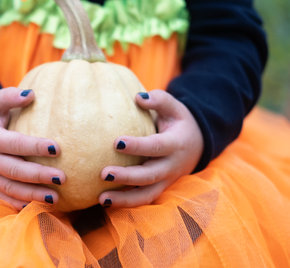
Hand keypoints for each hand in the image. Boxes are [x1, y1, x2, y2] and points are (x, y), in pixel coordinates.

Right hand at [0, 87, 65, 209]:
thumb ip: (9, 97)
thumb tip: (32, 95)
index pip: (16, 144)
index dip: (36, 146)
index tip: (58, 148)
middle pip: (15, 171)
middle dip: (39, 176)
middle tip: (62, 178)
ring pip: (10, 189)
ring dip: (32, 195)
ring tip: (55, 198)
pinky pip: (1, 197)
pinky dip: (18, 204)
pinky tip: (36, 207)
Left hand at [99, 90, 202, 207]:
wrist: (197, 144)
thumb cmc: (178, 122)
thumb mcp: (174, 107)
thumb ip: (159, 100)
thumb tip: (138, 97)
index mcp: (176, 144)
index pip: (156, 146)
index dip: (138, 146)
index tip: (116, 143)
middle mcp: (172, 166)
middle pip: (149, 175)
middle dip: (127, 176)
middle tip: (103, 173)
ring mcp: (167, 180)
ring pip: (147, 194)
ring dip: (124, 199)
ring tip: (102, 199)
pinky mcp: (160, 188)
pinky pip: (144, 199)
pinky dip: (126, 203)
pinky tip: (105, 202)